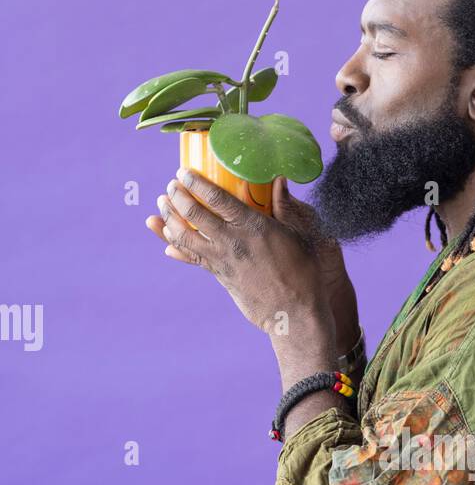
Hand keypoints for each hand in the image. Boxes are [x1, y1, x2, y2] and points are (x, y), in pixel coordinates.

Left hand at [146, 171, 359, 350]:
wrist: (294, 312)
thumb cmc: (303, 272)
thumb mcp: (300, 234)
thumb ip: (285, 206)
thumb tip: (279, 179)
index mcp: (252, 226)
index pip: (215, 198)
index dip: (195, 182)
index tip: (183, 172)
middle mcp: (232, 241)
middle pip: (194, 214)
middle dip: (177, 197)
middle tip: (170, 186)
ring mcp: (222, 260)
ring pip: (185, 236)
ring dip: (169, 219)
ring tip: (161, 207)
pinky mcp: (220, 275)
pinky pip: (192, 258)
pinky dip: (177, 246)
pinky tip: (168, 239)